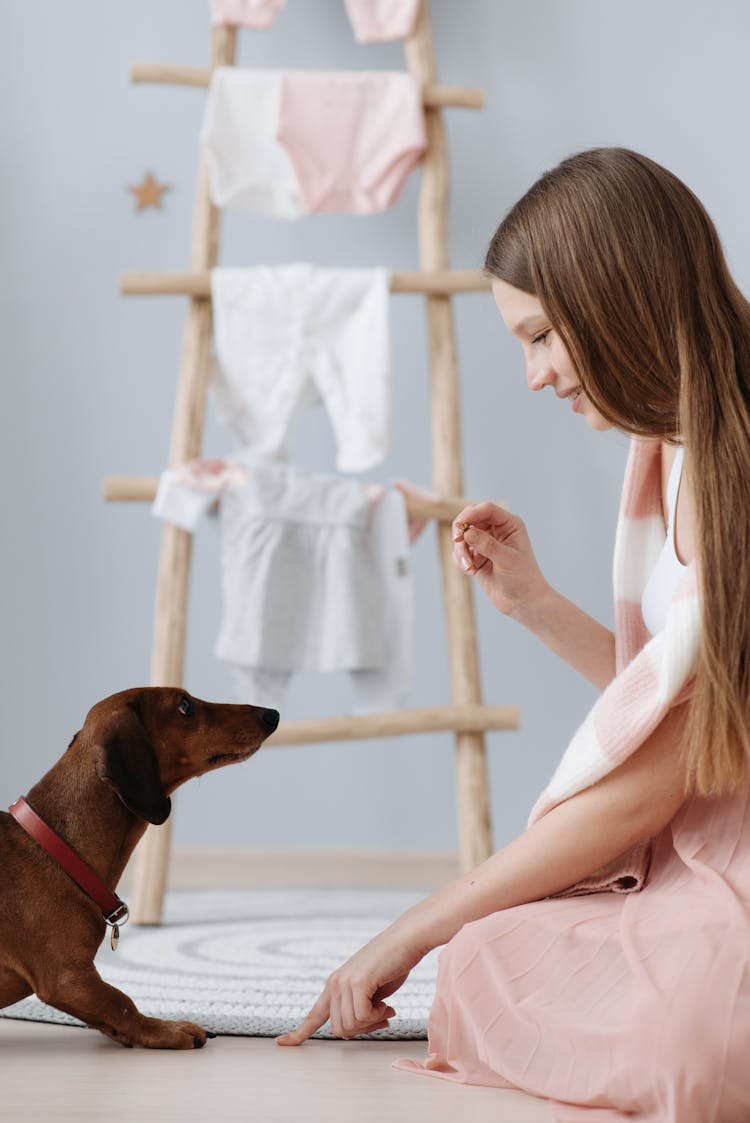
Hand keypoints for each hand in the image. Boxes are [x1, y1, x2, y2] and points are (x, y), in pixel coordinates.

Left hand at [276, 926, 422, 1045]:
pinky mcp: (357, 982)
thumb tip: (353, 1028)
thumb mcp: (370, 991)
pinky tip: (388, 1004)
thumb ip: (357, 1006)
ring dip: (372, 1023)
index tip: (281, 1044)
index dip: (298, 1033)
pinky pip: (362, 1017)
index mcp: (335, 985)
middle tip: (382, 1018)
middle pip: (339, 1030)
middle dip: (363, 1030)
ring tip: (386, 1008)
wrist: (406, 940)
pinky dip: (378, 1017)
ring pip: (350, 1026)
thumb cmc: (392, 964)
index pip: (314, 1014)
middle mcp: (335, 983)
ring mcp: (344, 982)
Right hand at [452, 501, 548, 617]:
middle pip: (470, 518)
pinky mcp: (477, 557)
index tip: (459, 526)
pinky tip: (470, 571)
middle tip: (457, 542)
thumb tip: (467, 532)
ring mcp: (485, 544)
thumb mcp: (507, 560)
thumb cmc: (523, 579)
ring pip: (463, 537)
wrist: (523, 602)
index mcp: (509, 525)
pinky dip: (460, 560)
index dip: (471, 514)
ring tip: (469, 568)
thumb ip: (487, 545)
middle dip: (461, 531)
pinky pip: (460, 551)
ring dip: (461, 551)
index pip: (486, 510)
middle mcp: (496, 531)